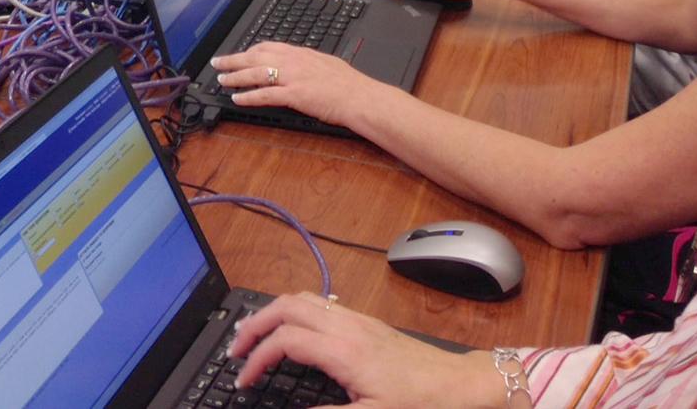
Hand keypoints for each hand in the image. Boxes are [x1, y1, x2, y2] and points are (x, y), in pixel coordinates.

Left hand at [211, 42, 373, 128]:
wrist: (360, 96)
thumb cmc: (349, 84)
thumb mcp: (326, 63)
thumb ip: (308, 62)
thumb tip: (299, 64)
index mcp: (301, 53)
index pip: (268, 47)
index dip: (249, 50)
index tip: (239, 53)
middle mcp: (294, 61)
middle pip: (256, 56)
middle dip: (234, 59)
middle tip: (218, 62)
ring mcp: (292, 77)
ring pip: (256, 72)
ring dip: (235, 76)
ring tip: (221, 80)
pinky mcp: (294, 95)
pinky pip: (265, 94)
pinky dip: (248, 96)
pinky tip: (237, 98)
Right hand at [228, 293, 503, 407]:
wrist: (461, 386)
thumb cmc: (421, 404)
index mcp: (343, 349)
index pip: (285, 341)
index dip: (256, 359)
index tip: (243, 380)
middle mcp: (346, 325)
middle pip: (287, 306)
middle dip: (254, 323)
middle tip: (235, 349)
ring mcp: (357, 319)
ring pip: (302, 298)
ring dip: (273, 311)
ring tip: (254, 334)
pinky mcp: (366, 322)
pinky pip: (320, 303)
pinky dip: (294, 310)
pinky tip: (292, 329)